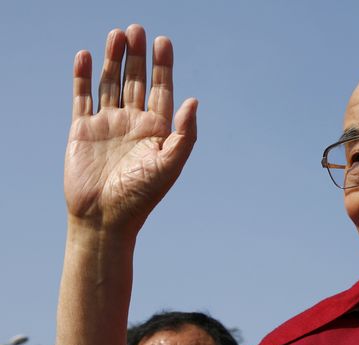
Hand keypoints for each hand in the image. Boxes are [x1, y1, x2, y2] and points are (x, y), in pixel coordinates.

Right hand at [64, 25, 196, 234]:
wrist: (104, 219)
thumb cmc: (141, 197)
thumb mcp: (169, 165)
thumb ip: (185, 134)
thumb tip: (194, 101)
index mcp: (157, 131)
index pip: (161, 90)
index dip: (163, 66)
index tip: (163, 42)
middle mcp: (133, 124)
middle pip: (136, 81)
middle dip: (137, 56)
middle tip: (137, 29)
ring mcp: (107, 125)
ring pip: (111, 84)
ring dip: (114, 60)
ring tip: (117, 35)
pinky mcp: (82, 130)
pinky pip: (83, 97)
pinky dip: (84, 76)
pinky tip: (87, 56)